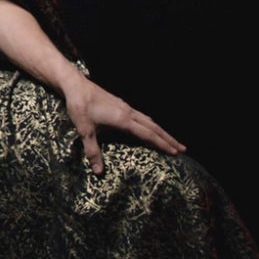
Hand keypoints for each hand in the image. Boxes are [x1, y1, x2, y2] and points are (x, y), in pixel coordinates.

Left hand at [59, 75, 186, 174]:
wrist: (76, 85)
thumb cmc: (80, 107)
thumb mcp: (85, 131)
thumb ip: (93, 151)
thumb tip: (98, 172)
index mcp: (123, 119)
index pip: (148, 134)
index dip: (162, 144)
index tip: (175, 152)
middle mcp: (129, 112)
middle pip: (154, 127)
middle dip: (169, 139)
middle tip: (183, 149)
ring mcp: (126, 107)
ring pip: (149, 120)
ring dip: (161, 131)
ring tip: (171, 140)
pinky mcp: (121, 104)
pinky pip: (142, 116)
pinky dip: (150, 124)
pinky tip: (149, 127)